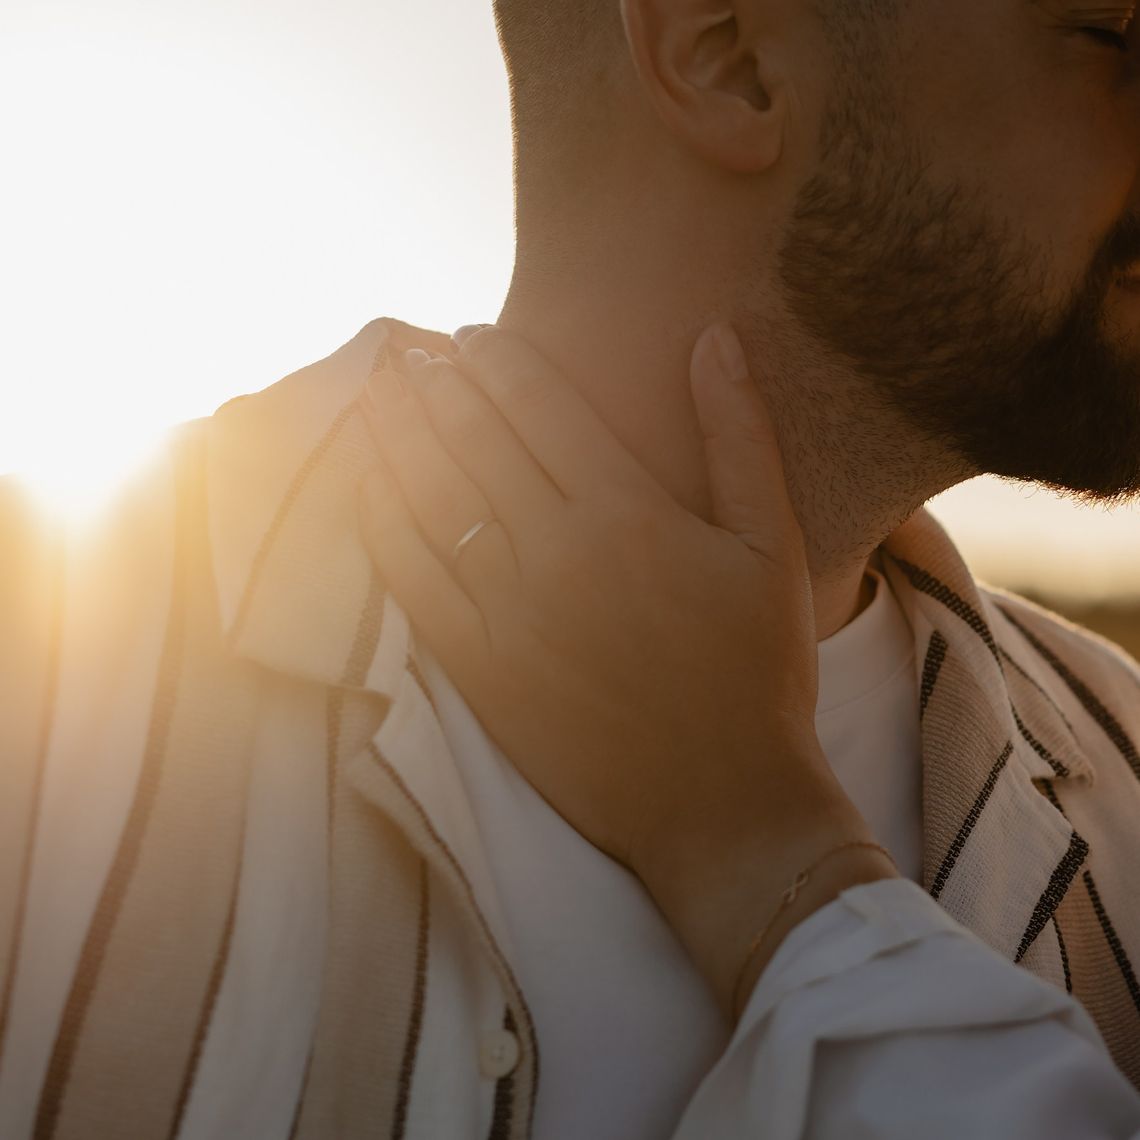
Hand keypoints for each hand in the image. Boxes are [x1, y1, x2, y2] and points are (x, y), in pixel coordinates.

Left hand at [357, 323, 895, 1015]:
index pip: (539, 405)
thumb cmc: (759, 674)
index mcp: (628, 511)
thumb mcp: (773, 546)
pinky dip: (379, 521)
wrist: (722, 803)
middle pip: (471, 438)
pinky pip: (408, 577)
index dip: (497, 360)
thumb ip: (740, 435)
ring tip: (379, 392)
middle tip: (410, 349)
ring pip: (427, 496)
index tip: (474, 336)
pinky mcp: (477, 668)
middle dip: (434, 384)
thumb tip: (714, 337)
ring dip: (395, 435)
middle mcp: (556, 550)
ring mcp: (507, 611)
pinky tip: (365, 487)